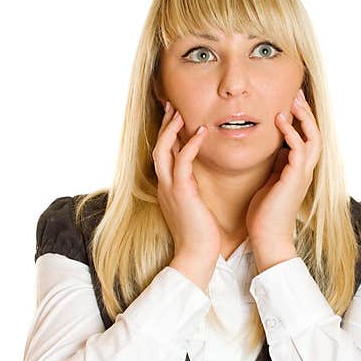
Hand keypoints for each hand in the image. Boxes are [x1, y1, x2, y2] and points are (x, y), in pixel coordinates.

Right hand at [153, 101, 220, 265]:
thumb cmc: (201, 235)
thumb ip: (192, 191)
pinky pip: (182, 161)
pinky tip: (201, 132)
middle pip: (159, 147)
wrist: (196, 255)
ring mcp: (170, 188)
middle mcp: (165, 185)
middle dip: (164, 125)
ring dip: (171, 129)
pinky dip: (190, 144)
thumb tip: (198, 180)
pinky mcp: (181, 191)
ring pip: (164, 150)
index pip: (164, 155)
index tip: (174, 118)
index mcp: (168, 189)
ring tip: (180, 111)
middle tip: (171, 105)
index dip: (167, 135)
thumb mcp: (194, 207)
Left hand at [246, 88, 321, 249]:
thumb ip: (275, 167)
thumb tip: (275, 151)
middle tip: (296, 94)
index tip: (290, 103)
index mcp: (298, 172)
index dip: (301, 120)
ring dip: (303, 117)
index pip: (306, 139)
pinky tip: (279, 120)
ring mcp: (302, 174)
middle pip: (315, 134)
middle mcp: (304, 171)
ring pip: (312, 138)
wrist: (267, 237)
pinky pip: (298, 148)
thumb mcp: (270, 183)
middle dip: (306, 113)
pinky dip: (291, 132)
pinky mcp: (294, 178)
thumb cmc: (264, 215)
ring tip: (292, 100)